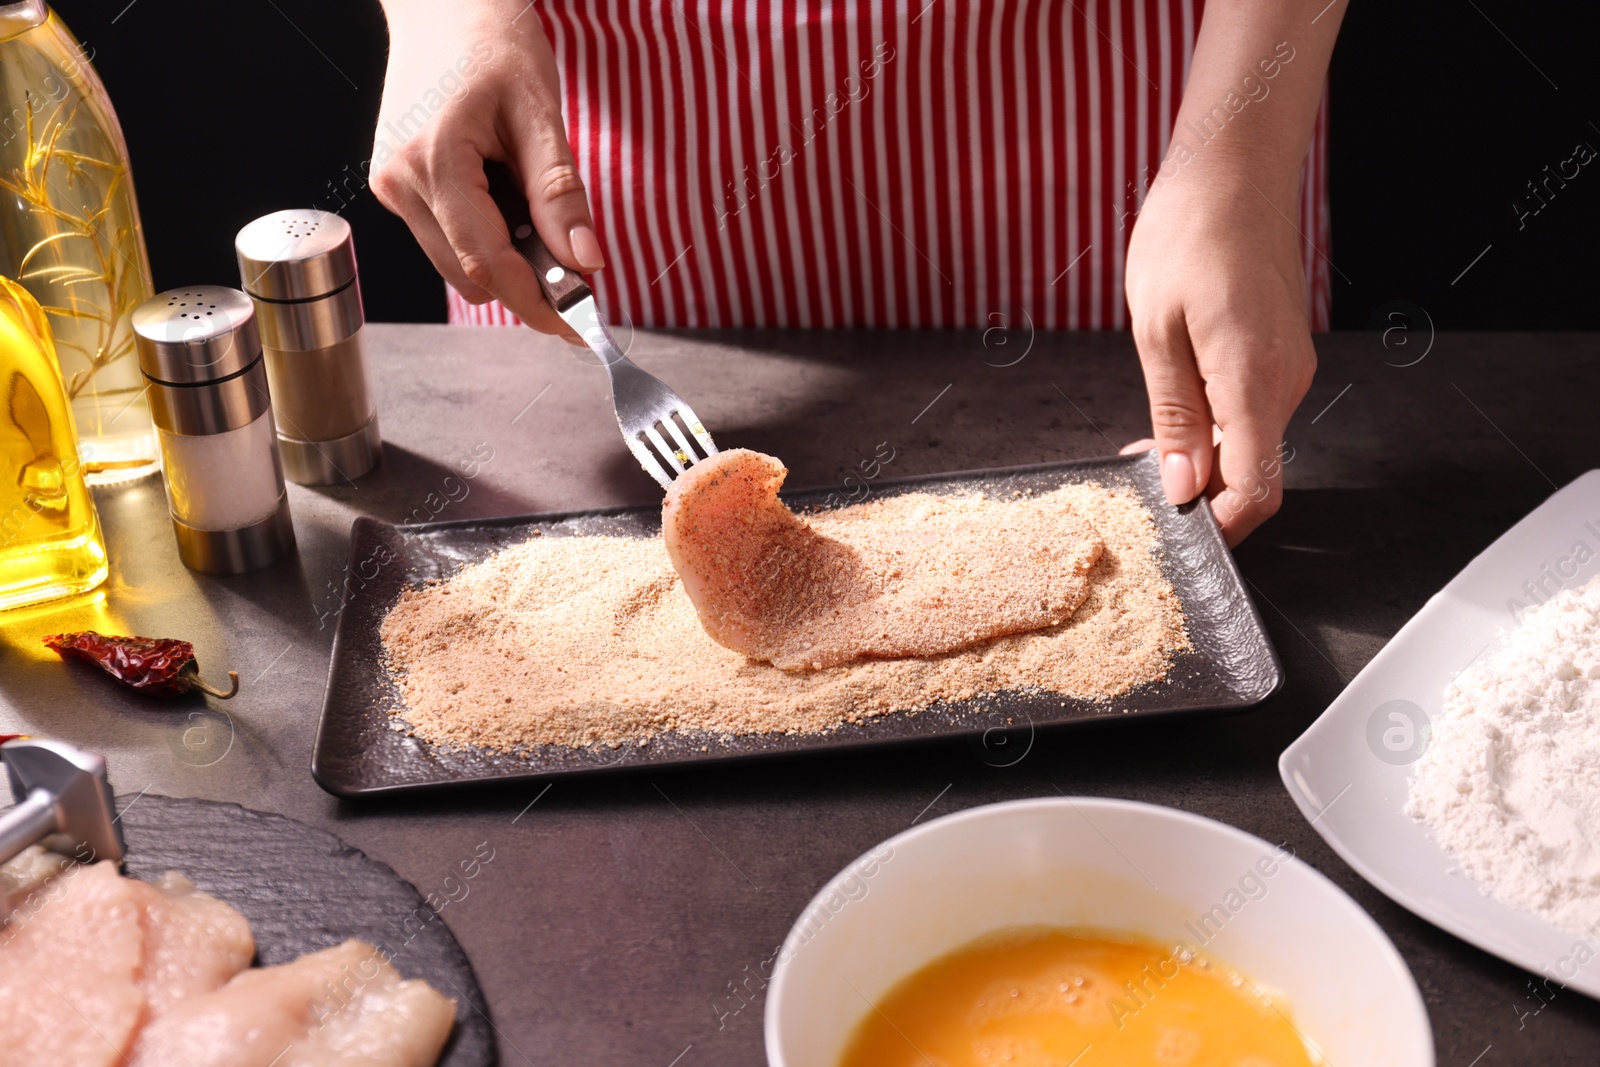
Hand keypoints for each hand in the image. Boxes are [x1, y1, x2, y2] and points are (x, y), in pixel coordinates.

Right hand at [370, 0, 600, 337]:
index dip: (537, 303)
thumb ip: (561, 195)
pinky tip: (500, 194)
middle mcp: (399, 180)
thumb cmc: (494, 43)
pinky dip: (483, 236)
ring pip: (456, 265)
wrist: (443, 4)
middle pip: (470, 275)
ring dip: (504, 258)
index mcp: (434, 159)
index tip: (579, 326)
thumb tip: (586, 262)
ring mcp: (389, 186)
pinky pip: (444, 239)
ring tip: (530, 203)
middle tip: (577, 265)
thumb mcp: (542, 113)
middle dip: (527, 283)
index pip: (487, 263)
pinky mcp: (392, 186)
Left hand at [1122, 168, 1315, 545]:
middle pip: (1252, 472)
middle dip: (1196, 487)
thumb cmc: (1189, 233)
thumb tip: (1183, 485)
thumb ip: (1174, 417)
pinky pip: (1250, 408)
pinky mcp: (1280, 351)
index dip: (1217, 526)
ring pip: (1250, 441)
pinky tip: (1176, 401)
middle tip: (1137, 470)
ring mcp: (1288, 366)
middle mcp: (1284, 382)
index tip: (1173, 529)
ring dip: (1202, 453)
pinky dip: (1215, 421)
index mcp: (1254, 382)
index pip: (1256, 491)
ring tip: (1147, 434)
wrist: (1233, 169)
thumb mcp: (1157, 333)